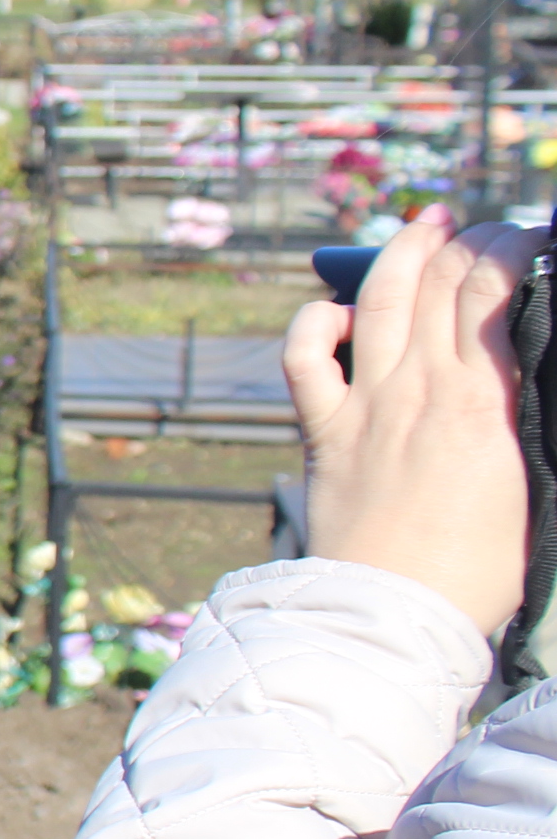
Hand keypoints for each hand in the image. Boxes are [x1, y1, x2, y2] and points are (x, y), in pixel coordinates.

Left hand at [284, 204, 534, 631]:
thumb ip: (531, 418)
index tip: (535, 240)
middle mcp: (416, 389)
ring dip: (402, 251)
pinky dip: (317, 320)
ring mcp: (363, 405)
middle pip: (439, 281)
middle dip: (469, 238)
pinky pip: (304, 357)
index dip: (512, 249)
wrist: (394, 615)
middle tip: (490, 228)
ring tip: (427, 223)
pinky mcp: (323, 431)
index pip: (491, 290)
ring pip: (377, 300)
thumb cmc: (480, 569)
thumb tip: (531, 368)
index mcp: (479, 402)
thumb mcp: (538, 484)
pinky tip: (340, 308)